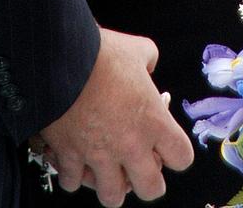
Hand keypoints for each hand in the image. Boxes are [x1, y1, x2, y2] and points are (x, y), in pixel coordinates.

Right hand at [37, 27, 193, 205]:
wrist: (61, 60)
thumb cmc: (101, 54)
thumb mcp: (137, 49)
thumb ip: (149, 61)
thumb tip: (148, 66)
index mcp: (153, 121)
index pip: (182, 157)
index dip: (176, 152)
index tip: (167, 145)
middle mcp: (130, 146)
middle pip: (152, 189)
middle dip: (147, 181)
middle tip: (140, 166)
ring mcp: (99, 156)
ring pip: (112, 197)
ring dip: (110, 184)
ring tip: (107, 168)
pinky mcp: (70, 157)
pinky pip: (73, 183)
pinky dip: (73, 174)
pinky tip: (75, 158)